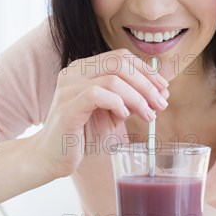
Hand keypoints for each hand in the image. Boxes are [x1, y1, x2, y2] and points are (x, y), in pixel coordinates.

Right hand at [28, 49, 168, 177]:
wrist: (51, 158)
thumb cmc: (81, 135)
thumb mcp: (111, 113)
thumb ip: (130, 99)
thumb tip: (160, 92)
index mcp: (84, 69)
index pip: (120, 57)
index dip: (146, 70)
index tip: (163, 88)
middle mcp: (74, 73)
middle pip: (119, 64)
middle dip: (147, 84)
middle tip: (161, 103)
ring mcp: (68, 88)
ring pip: (112, 79)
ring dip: (137, 97)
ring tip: (148, 115)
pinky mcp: (68, 107)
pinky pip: (97, 95)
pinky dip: (117, 103)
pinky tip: (124, 115)